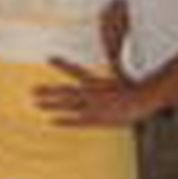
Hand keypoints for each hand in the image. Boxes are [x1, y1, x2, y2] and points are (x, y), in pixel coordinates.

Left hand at [33, 57, 157, 127]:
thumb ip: (117, 67)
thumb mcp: (123, 77)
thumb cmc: (137, 89)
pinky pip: (78, 121)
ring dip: (51, 104)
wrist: (146, 100)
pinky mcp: (98, 119)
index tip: (49, 57)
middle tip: (32, 90)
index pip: (77, 71)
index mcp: (98, 83)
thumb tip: (117, 56)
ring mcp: (94, 106)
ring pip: (68, 105)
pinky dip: (65, 121)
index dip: (62, 64)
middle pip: (66, 91)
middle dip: (49, 91)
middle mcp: (92, 93)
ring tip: (35, 104)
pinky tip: (51, 121)